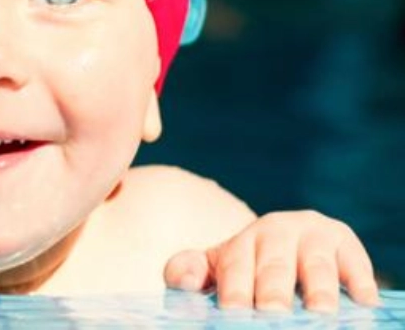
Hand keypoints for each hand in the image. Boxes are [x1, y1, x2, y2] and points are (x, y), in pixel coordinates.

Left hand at [163, 210, 379, 311]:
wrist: (290, 244)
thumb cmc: (248, 268)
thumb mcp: (216, 268)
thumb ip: (190, 272)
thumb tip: (183, 280)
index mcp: (242, 241)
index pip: (235, 266)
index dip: (235, 290)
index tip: (234, 312)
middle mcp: (277, 232)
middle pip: (274, 265)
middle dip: (274, 290)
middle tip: (273, 313)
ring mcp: (313, 237)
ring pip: (316, 263)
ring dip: (320, 289)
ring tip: (321, 312)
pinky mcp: (346, 246)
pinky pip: (354, 263)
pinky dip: (359, 281)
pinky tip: (363, 301)